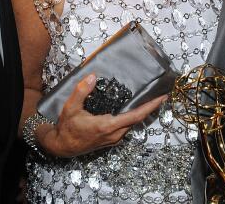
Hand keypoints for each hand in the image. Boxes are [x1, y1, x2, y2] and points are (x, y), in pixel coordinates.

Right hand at [38, 74, 166, 157]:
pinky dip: (133, 118)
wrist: (62, 147)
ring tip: (150, 100)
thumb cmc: (67, 128)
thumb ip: (81, 91)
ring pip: (132, 124)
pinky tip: (133, 110)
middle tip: (160, 95)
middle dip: (150, 108)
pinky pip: (126, 128)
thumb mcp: (70, 108)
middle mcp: (114, 134)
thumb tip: (91, 76)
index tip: (162, 98)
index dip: (150, 107)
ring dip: (142, 113)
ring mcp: (113, 139)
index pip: (135, 116)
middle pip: (138, 120)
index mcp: (107, 126)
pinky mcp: (111, 141)